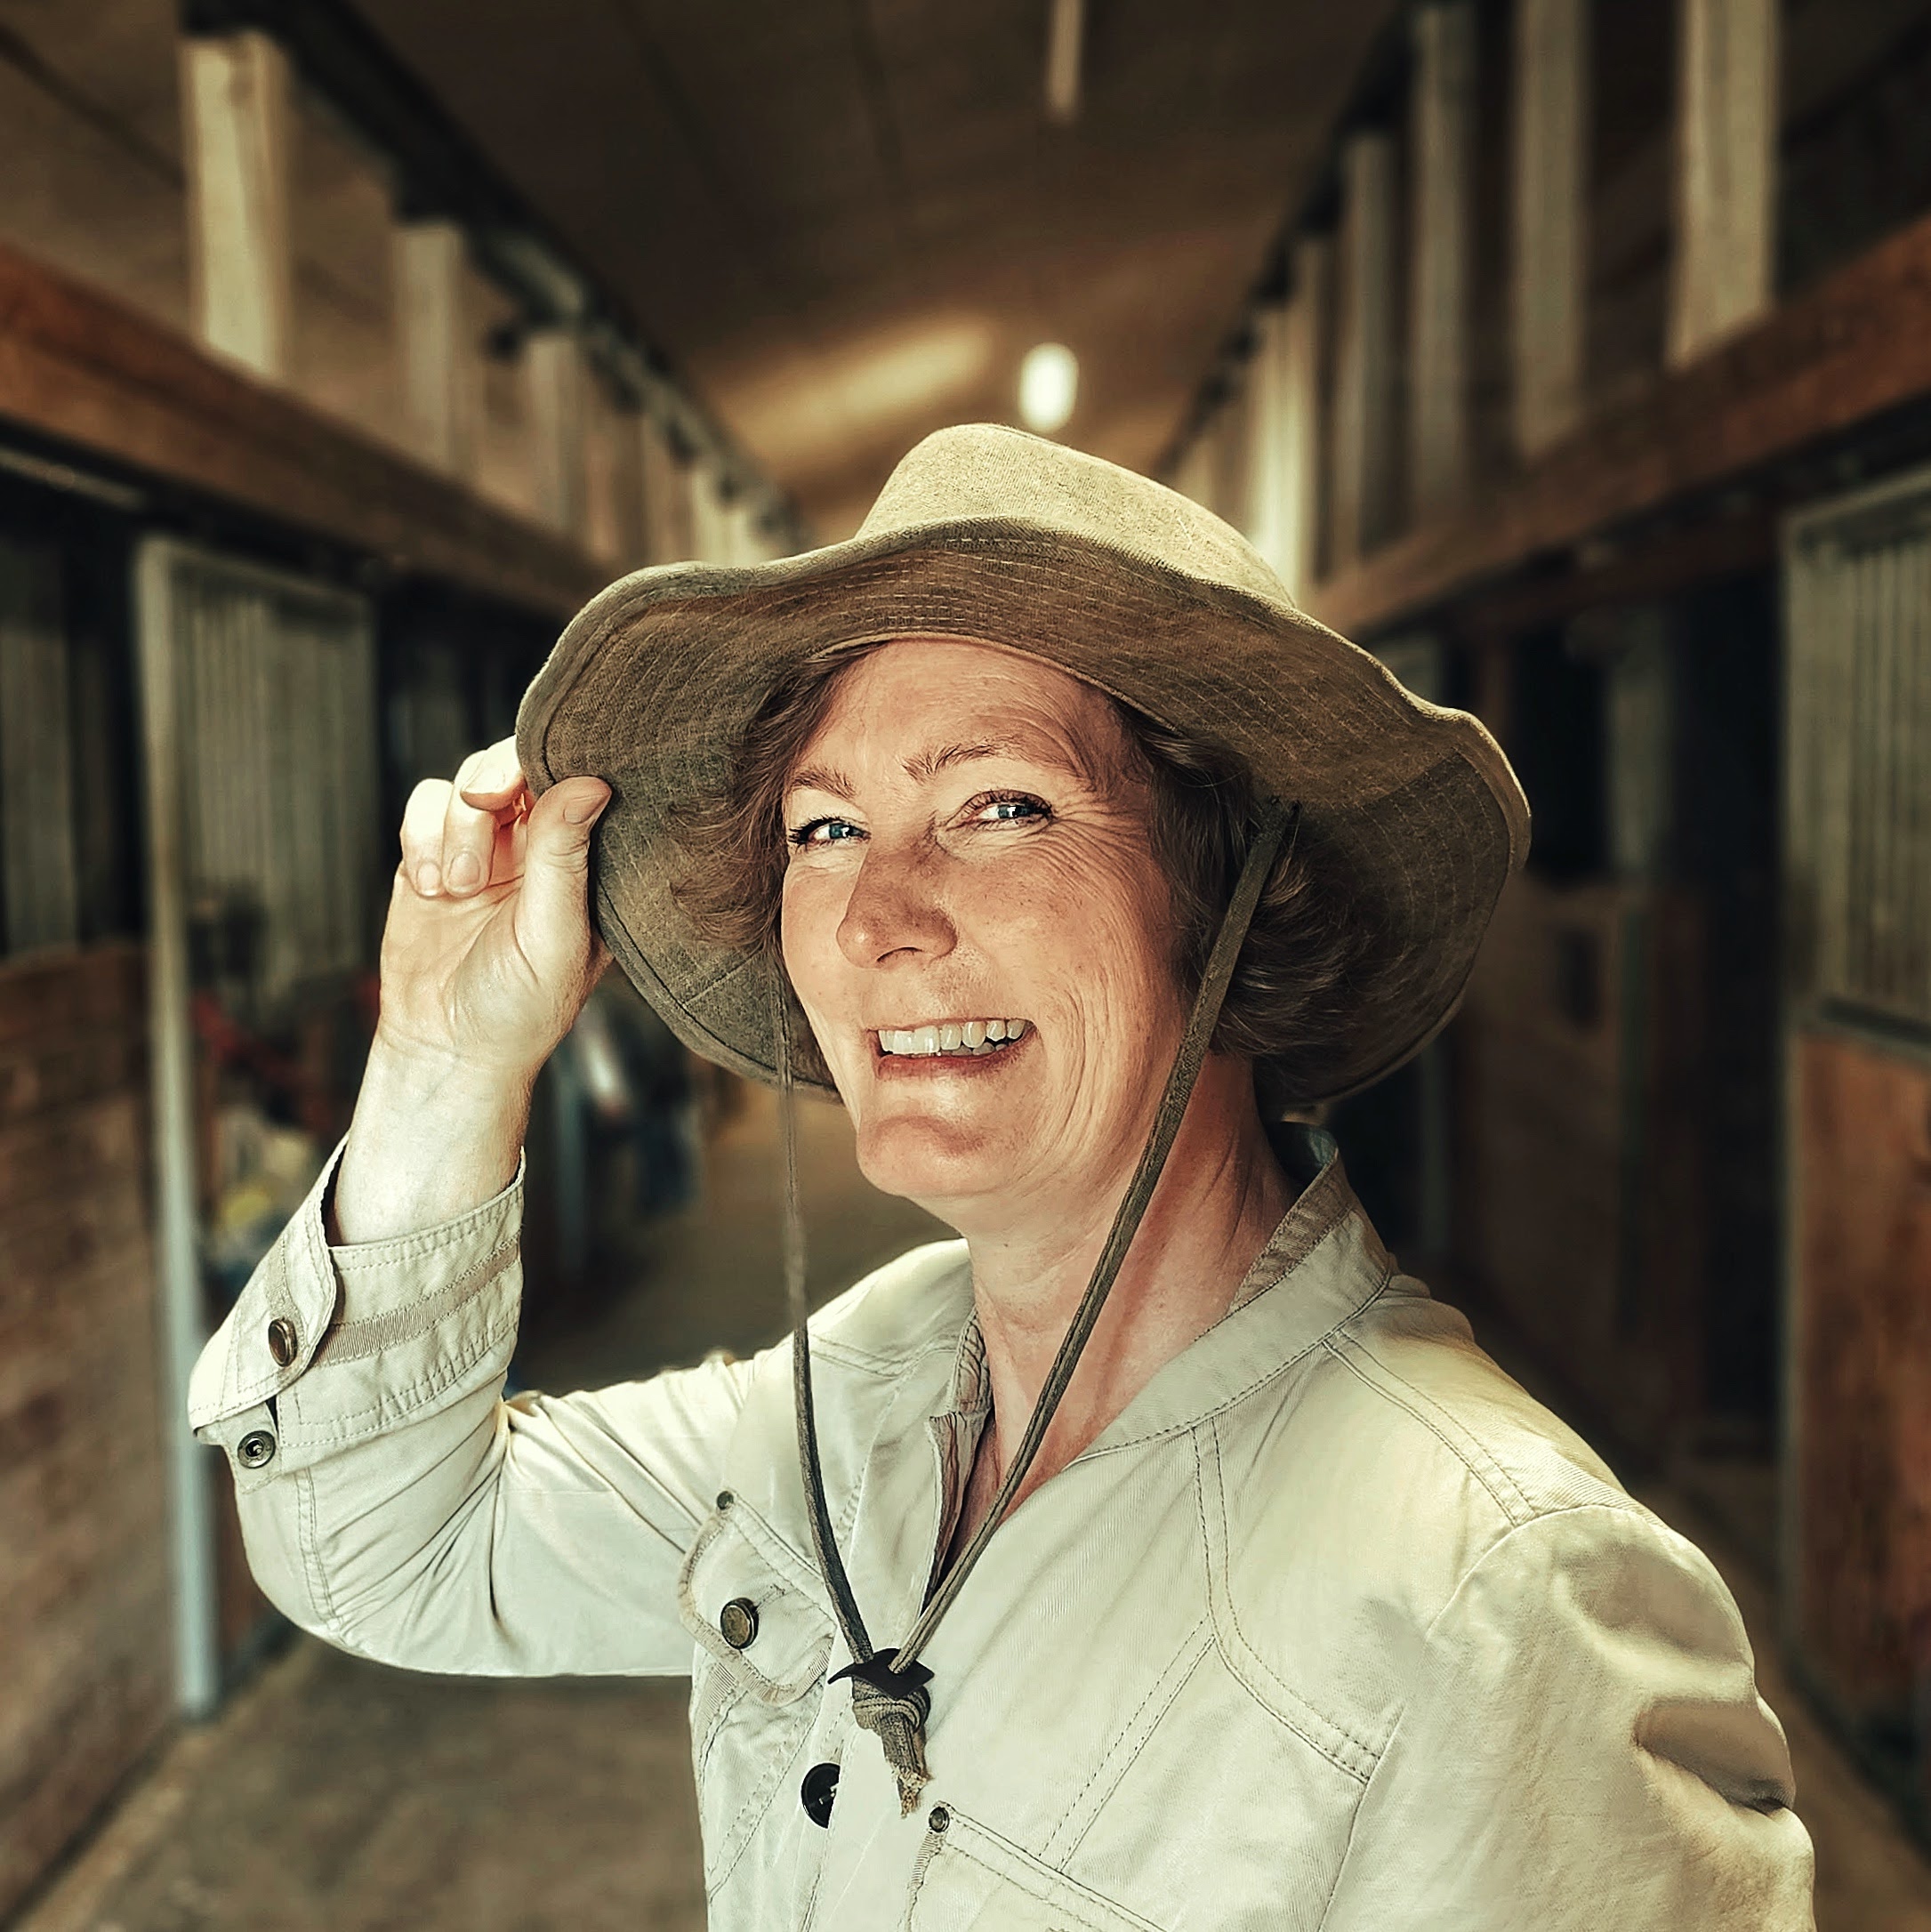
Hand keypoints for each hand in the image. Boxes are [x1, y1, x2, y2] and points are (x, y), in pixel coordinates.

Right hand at [380, 740, 611, 1086]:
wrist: (448, 1047)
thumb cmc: (519, 1007)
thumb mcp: (551, 936)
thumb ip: (565, 858)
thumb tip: (592, 784)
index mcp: (585, 862)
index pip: (576, 781)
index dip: (551, 763)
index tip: (527, 785)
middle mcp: (539, 846)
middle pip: (517, 764)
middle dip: (494, 782)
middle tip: (483, 806)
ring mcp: (484, 847)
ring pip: (466, 781)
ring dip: (455, 826)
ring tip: (458, 888)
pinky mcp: (432, 854)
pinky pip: (423, 805)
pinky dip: (419, 837)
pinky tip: (431, 888)